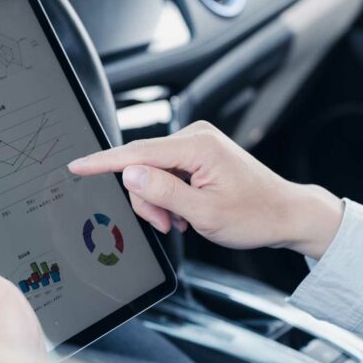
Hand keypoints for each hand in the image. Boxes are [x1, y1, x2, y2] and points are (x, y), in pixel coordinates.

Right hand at [68, 121, 344, 259]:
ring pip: (153, 172)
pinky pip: (167, 172)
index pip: (137, 152)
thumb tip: (129, 172)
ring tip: (181, 222)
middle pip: (143, 165)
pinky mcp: (199, 153)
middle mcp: (196, 137)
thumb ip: (163, 192)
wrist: (285, 214)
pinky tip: (185, 212)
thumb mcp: (204, 214)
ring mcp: (198, 143)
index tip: (77, 166)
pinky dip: (170, 195)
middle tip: (166, 225)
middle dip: (147, 199)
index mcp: (198, 146)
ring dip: (160, 201)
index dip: (103, 162)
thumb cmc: (254, 216)